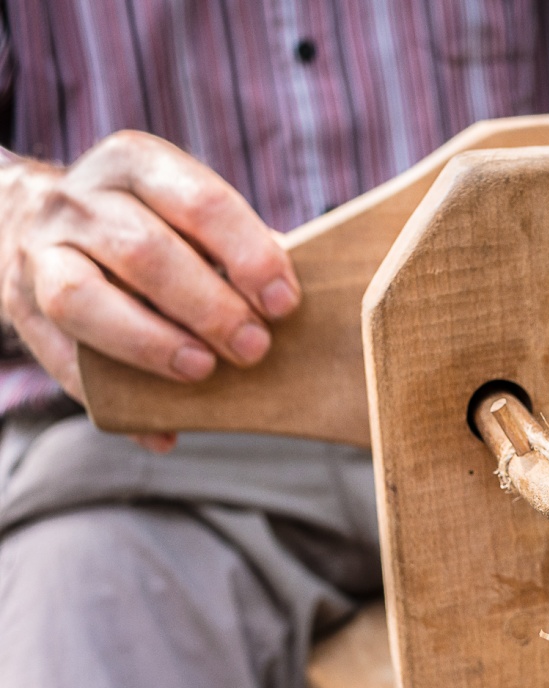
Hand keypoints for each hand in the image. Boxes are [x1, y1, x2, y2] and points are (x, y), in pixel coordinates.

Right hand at [0, 130, 299, 406]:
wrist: (30, 218)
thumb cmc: (145, 222)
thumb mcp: (184, 208)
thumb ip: (237, 245)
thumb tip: (287, 299)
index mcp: (136, 164)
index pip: (200, 203)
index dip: (248, 255)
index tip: (283, 303)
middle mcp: (80, 201)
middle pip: (146, 253)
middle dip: (209, 307)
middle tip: (254, 347)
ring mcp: (40, 253)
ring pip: (83, 299)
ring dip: (150, 344)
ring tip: (201, 371)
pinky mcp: (19, 307)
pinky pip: (60, 357)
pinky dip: (111, 398)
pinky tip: (159, 427)